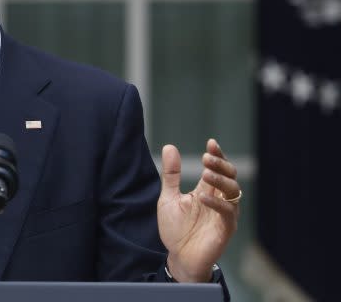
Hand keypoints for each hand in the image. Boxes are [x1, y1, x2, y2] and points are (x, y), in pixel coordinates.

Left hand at [157, 139, 239, 281]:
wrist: (178, 257)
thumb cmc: (176, 229)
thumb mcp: (169, 198)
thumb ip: (171, 175)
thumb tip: (170, 146)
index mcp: (207, 191)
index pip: (217, 169)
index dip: (217, 155)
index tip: (211, 143)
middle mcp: (219, 200)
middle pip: (230, 177)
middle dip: (220, 165)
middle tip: (207, 157)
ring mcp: (224, 214)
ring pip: (232, 192)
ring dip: (220, 181)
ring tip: (206, 173)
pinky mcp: (225, 229)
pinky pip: (227, 213)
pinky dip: (216, 203)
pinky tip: (202, 197)